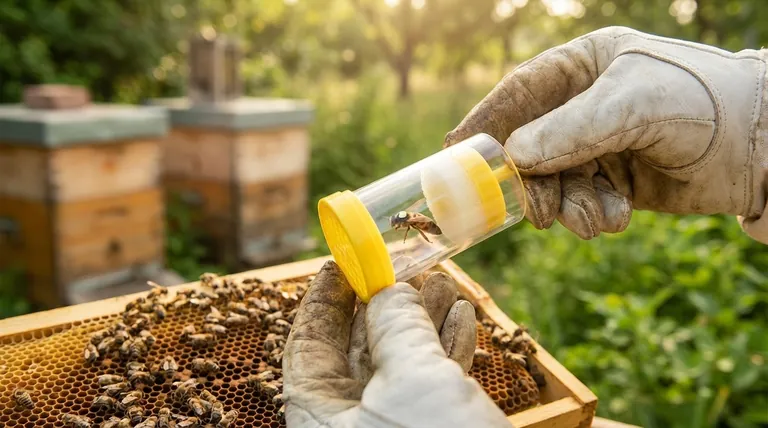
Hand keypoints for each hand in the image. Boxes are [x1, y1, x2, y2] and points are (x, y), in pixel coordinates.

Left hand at [282, 261, 511, 427]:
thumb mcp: (413, 379)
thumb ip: (397, 328)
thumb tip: (389, 293)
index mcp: (321, 416)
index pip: (307, 345)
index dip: (324, 299)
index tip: (343, 262)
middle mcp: (350, 426)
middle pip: (357, 349)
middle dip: (386, 304)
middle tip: (406, 265)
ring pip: (400, 363)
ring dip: (424, 320)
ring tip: (445, 283)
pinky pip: (430, 384)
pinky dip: (446, 349)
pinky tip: (462, 319)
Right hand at [445, 26, 767, 242]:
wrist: (764, 147)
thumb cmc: (703, 102)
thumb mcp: (633, 105)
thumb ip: (571, 130)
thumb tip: (512, 157)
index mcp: (583, 67)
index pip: (519, 93)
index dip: (484, 122)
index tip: (455, 152)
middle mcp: (585, 107)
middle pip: (530, 149)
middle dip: (533, 185)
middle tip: (539, 214)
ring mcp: (599, 145)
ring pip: (554, 184)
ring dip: (569, 208)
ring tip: (598, 219)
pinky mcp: (616, 181)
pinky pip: (584, 204)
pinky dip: (597, 217)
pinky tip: (621, 216)